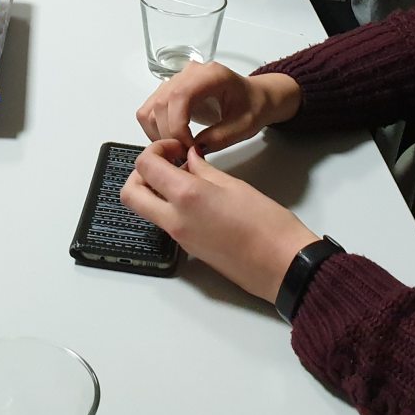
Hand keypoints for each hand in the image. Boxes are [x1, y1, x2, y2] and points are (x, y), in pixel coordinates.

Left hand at [121, 141, 316, 302]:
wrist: (283, 266)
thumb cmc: (268, 224)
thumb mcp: (235, 185)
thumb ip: (204, 170)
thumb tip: (188, 159)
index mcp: (186, 197)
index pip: (145, 166)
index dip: (155, 150)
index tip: (175, 147)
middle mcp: (175, 220)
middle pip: (131, 194)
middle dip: (140, 173)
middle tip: (167, 163)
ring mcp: (179, 238)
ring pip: (146, 210)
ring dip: (152, 190)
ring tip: (183, 178)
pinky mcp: (189, 250)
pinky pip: (164, 222)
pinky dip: (168, 206)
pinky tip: (195, 197)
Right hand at [136, 61, 301, 152]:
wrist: (253, 97)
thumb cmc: (252, 107)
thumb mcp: (244, 126)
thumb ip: (219, 137)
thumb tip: (193, 151)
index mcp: (210, 75)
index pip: (180, 96)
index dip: (178, 125)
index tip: (188, 148)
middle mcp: (188, 73)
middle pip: (161, 103)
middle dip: (168, 135)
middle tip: (184, 155)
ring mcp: (175, 80)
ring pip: (150, 108)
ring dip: (158, 134)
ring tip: (178, 150)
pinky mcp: (168, 91)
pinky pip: (148, 110)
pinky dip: (153, 130)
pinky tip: (170, 142)